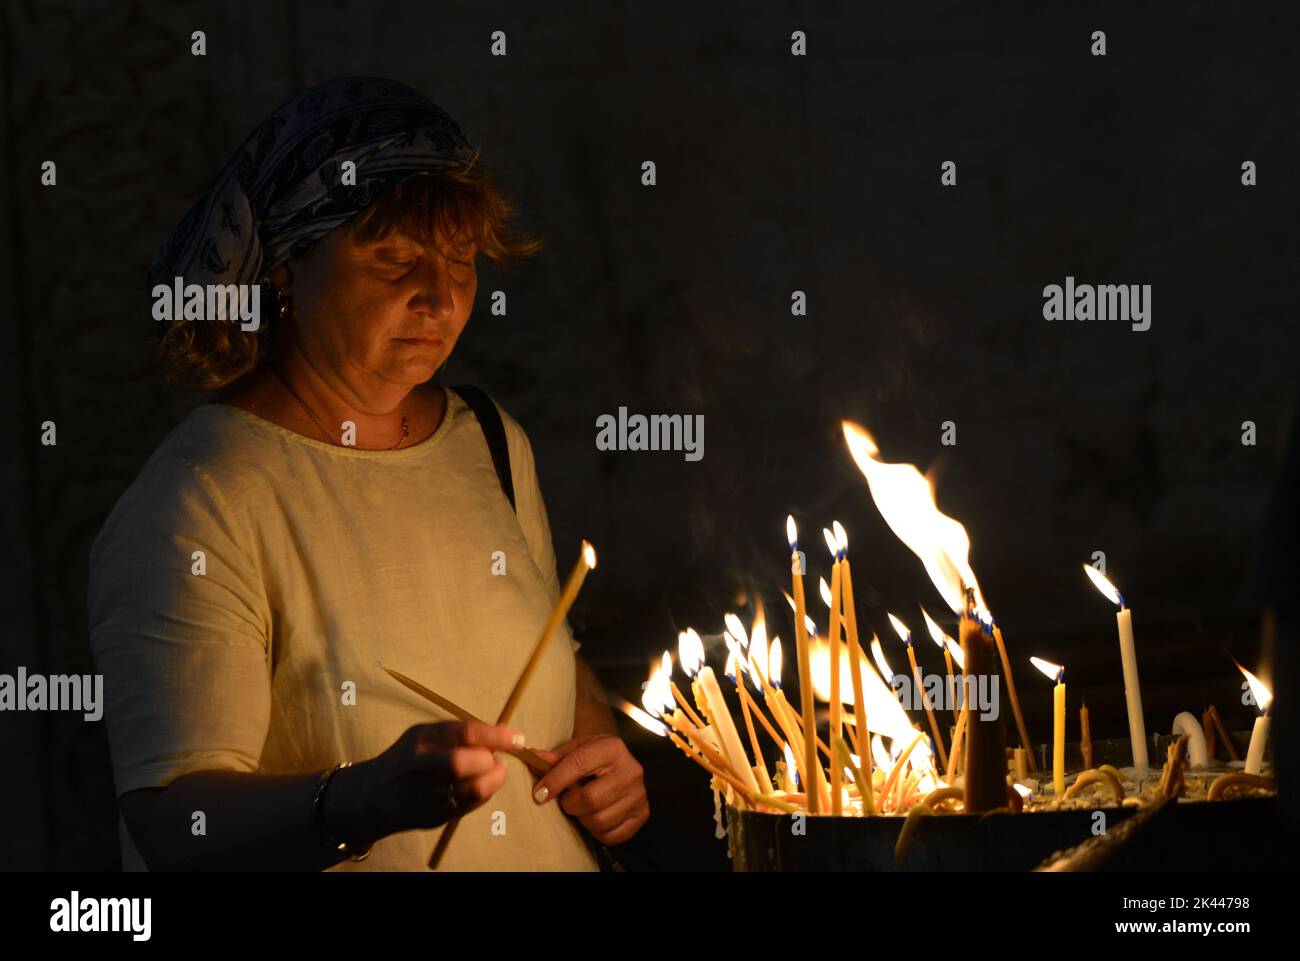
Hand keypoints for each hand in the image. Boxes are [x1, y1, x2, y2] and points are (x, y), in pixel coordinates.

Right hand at [343, 720, 523, 839]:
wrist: (373, 795)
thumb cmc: (409, 759)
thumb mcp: (424, 736)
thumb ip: (459, 733)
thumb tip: (503, 734)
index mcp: (420, 739)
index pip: (464, 732)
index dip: (496, 735)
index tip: (517, 738)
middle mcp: (420, 766)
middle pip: (464, 763)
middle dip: (489, 760)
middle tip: (497, 759)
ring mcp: (425, 794)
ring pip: (473, 789)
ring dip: (493, 780)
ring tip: (493, 772)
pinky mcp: (433, 817)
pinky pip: (470, 805)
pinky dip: (484, 794)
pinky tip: (480, 786)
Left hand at [530, 734, 648, 845]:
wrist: (619, 759)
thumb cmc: (593, 755)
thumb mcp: (575, 748)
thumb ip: (554, 757)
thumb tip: (532, 757)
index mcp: (612, 748)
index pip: (579, 764)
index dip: (555, 781)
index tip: (539, 793)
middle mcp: (630, 770)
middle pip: (591, 799)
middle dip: (570, 804)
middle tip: (566, 800)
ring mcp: (638, 794)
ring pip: (600, 820)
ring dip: (582, 819)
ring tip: (581, 808)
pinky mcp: (642, 813)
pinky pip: (612, 835)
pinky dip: (597, 832)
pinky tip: (594, 817)